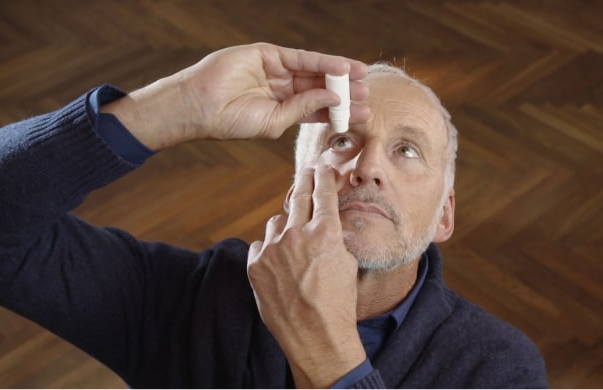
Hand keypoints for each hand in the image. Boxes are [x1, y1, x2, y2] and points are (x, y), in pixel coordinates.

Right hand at [103, 43, 369, 149]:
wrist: (202, 107)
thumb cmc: (234, 122)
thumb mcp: (276, 122)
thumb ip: (305, 108)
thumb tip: (334, 97)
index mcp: (284, 109)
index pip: (319, 109)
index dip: (341, 111)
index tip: (363, 115)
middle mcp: (282, 89)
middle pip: (321, 89)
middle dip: (345, 92)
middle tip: (369, 96)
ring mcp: (276, 71)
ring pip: (314, 72)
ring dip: (339, 75)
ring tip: (362, 80)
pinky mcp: (268, 54)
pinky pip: (301, 58)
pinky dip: (322, 62)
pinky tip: (342, 68)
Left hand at [247, 165, 365, 387]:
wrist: (316, 336)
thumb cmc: (338, 303)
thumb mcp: (347, 263)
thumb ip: (334, 237)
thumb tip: (326, 223)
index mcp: (325, 231)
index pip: (323, 192)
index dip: (323, 176)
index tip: (322, 167)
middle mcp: (297, 234)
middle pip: (298, 196)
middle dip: (304, 181)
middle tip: (306, 173)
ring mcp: (273, 249)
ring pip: (277, 222)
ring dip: (285, 227)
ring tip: (294, 246)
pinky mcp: (255, 265)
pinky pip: (261, 245)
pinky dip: (269, 250)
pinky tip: (279, 265)